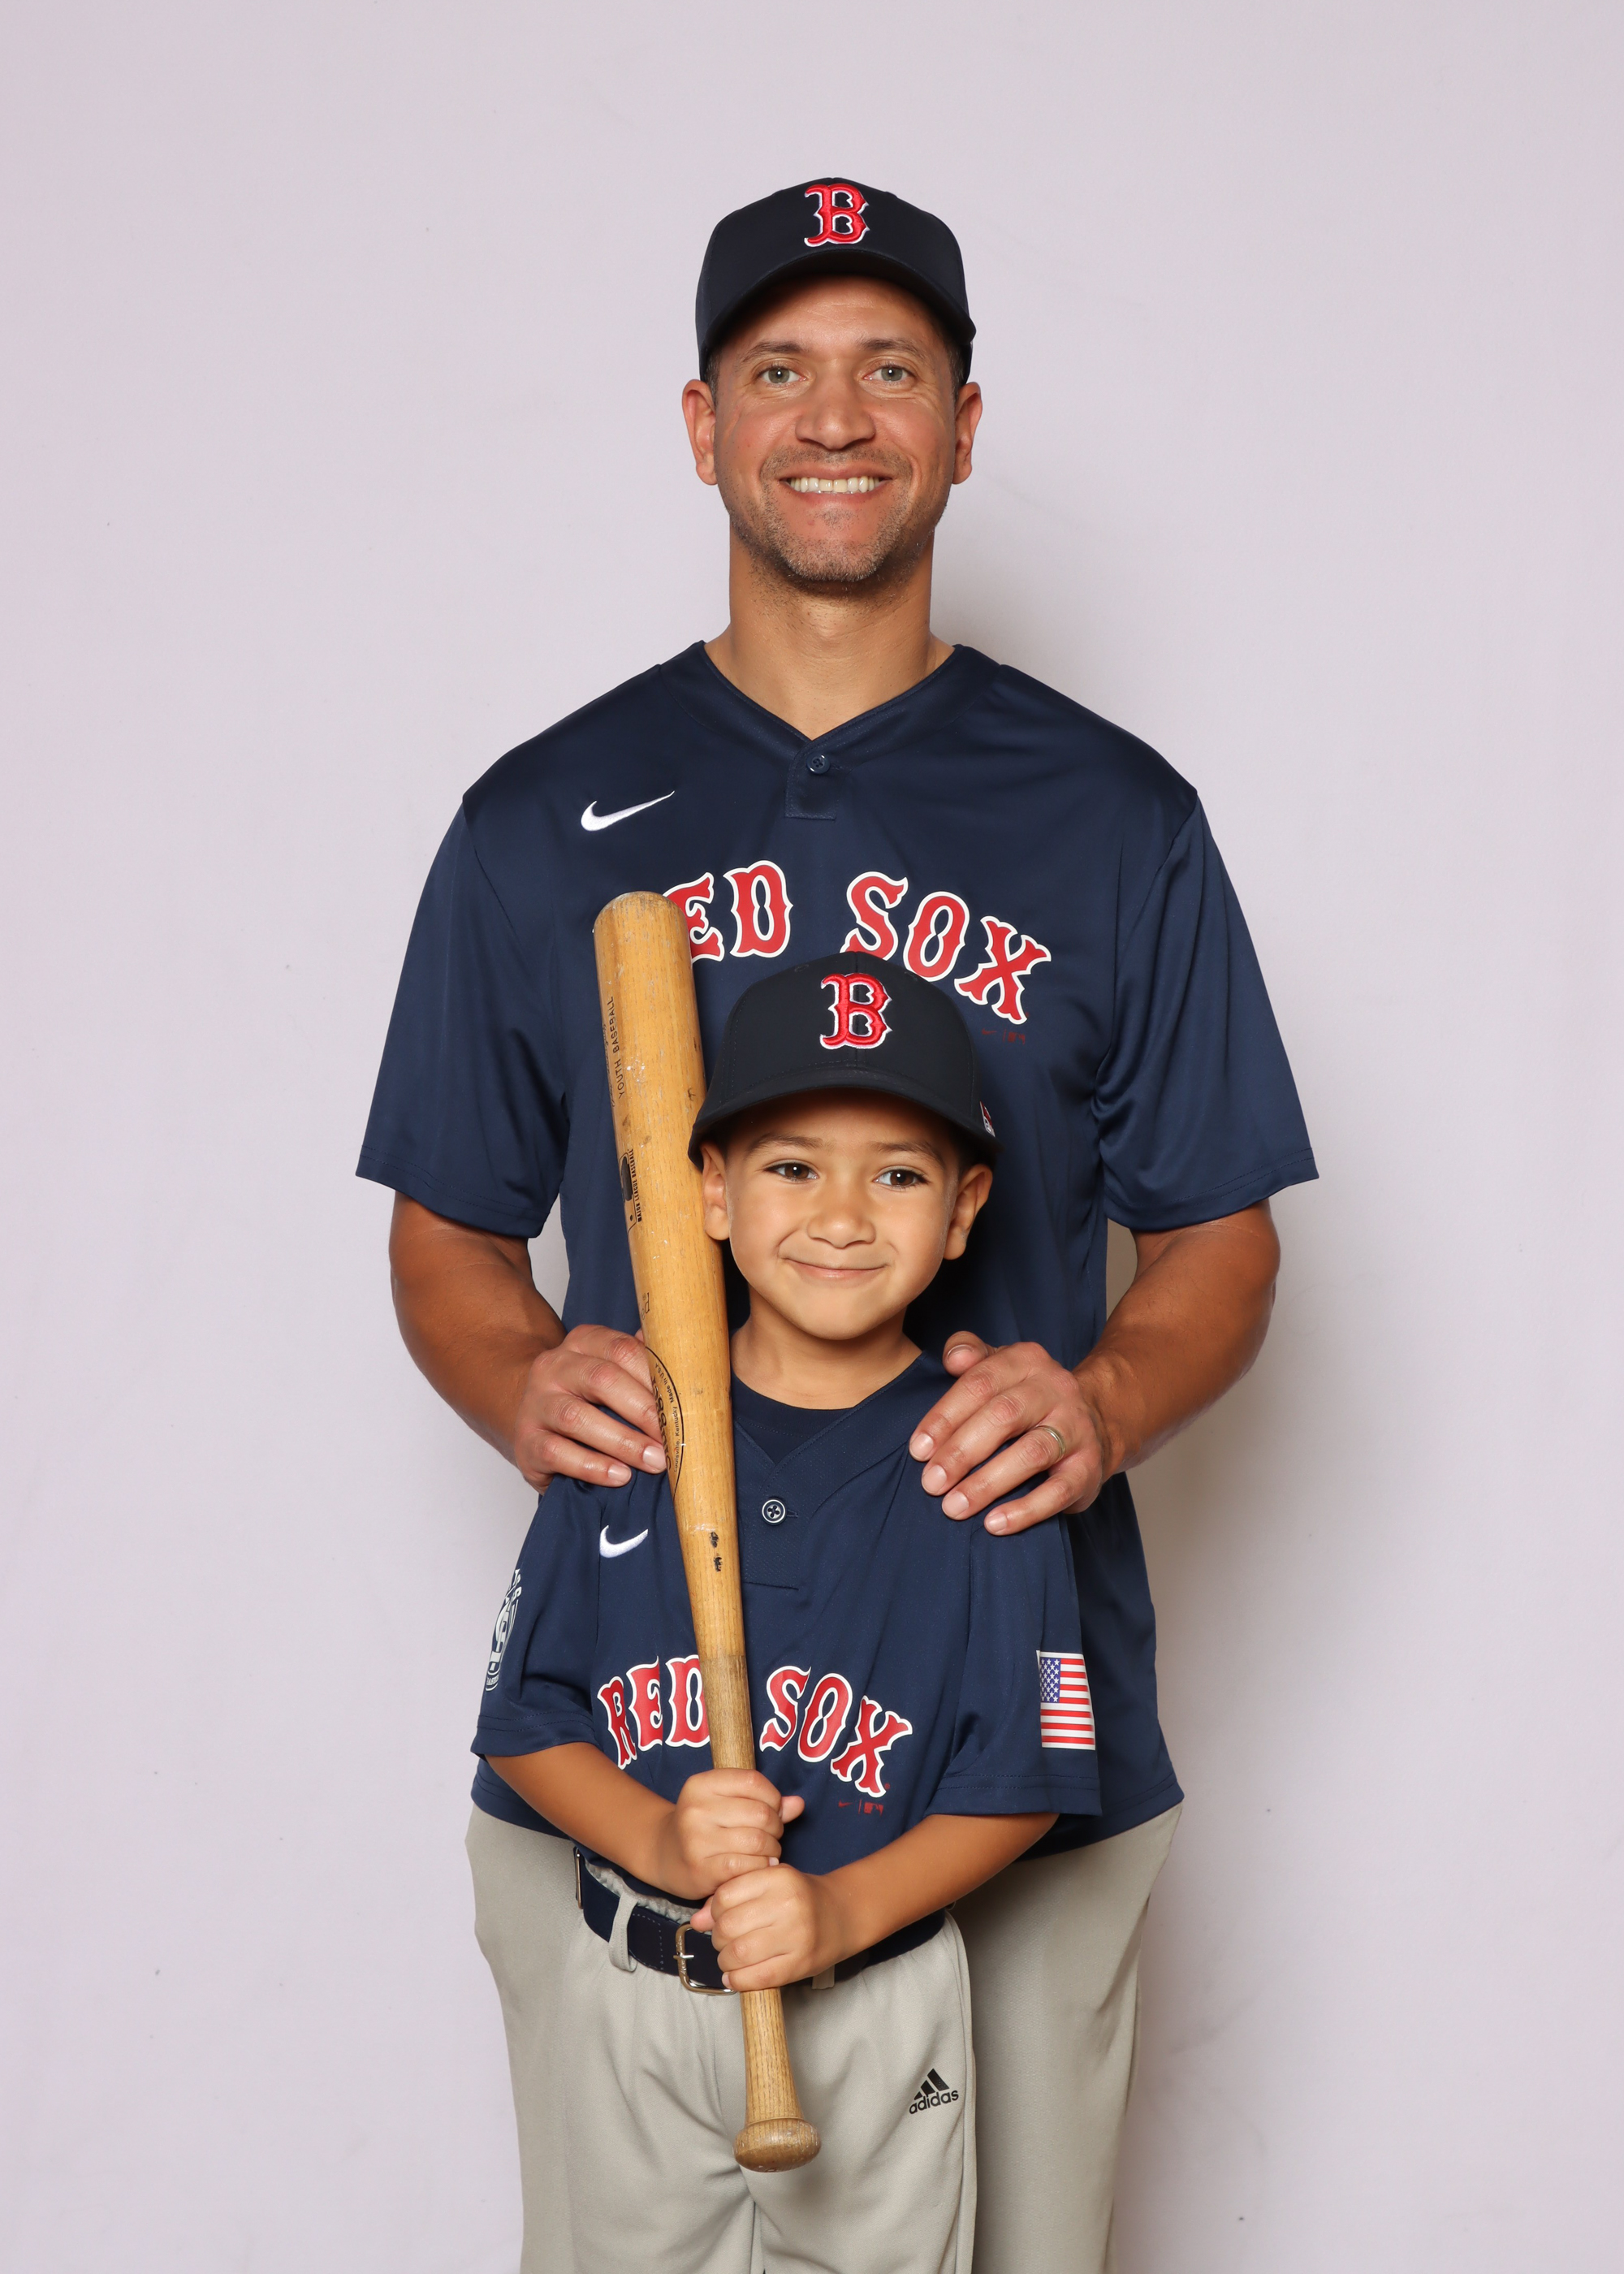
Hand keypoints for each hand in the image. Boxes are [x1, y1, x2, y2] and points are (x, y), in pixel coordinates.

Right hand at [512, 1324, 667, 1492]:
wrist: (534, 1422)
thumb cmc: (586, 1399)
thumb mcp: (612, 1375)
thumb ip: (643, 1367)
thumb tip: (690, 1369)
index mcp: (583, 1342)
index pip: (621, 1350)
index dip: (654, 1378)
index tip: (683, 1405)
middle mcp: (554, 1366)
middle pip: (601, 1379)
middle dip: (644, 1411)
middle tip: (672, 1438)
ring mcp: (536, 1403)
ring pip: (577, 1417)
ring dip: (622, 1441)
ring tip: (654, 1461)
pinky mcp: (526, 1441)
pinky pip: (556, 1452)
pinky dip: (592, 1466)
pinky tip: (619, 1476)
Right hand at [652, 1770, 805, 1902]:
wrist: (665, 1855)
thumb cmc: (705, 1825)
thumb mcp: (726, 1803)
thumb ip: (763, 1801)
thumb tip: (799, 1803)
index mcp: (701, 1784)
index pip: (753, 1781)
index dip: (772, 1797)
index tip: (772, 1809)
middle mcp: (695, 1809)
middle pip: (760, 1813)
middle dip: (775, 1827)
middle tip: (771, 1836)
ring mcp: (696, 1840)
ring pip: (758, 1841)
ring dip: (771, 1849)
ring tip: (766, 1852)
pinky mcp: (701, 1869)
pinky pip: (747, 1866)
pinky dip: (760, 1867)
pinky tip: (757, 1866)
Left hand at [691, 1863, 841, 1990]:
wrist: (843, 1915)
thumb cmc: (800, 1898)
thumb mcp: (769, 1884)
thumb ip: (732, 1897)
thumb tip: (696, 1922)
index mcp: (778, 1878)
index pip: (726, 1895)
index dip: (714, 1911)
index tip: (719, 1918)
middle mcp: (788, 1904)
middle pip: (729, 1926)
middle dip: (718, 1938)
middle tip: (724, 1941)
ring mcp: (796, 1936)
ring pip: (739, 1953)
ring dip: (725, 1960)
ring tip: (730, 1958)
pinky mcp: (799, 1964)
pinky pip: (756, 1977)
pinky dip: (738, 1980)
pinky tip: (735, 1976)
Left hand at [909, 1335, 1107, 1533]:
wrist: (1096, 1420)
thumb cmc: (1027, 1396)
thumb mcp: (1000, 1365)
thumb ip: (970, 1355)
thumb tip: (952, 1359)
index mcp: (1027, 1360)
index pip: (980, 1384)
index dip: (945, 1417)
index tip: (918, 1450)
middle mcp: (1055, 1389)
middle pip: (1004, 1416)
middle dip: (962, 1452)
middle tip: (931, 1484)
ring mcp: (1076, 1428)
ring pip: (1031, 1453)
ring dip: (988, 1483)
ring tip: (954, 1508)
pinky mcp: (1089, 1467)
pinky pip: (1059, 1491)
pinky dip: (1026, 1510)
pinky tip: (994, 1525)